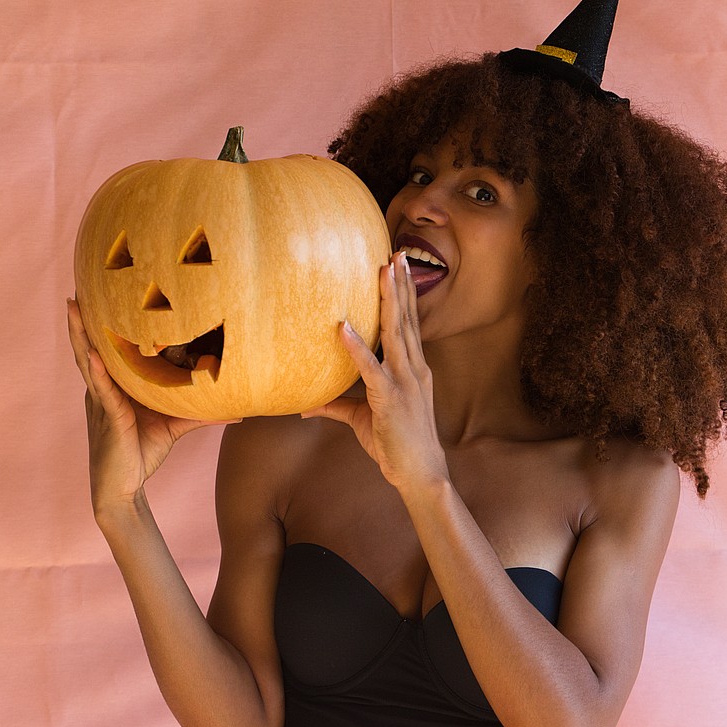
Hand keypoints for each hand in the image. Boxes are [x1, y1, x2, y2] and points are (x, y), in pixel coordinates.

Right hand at [66, 298, 233, 515]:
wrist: (122, 491)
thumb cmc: (142, 454)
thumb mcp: (173, 425)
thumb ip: (199, 411)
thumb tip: (235, 408)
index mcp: (115, 387)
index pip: (106, 350)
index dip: (100, 325)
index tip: (98, 295)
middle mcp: (103, 390)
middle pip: (90, 348)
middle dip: (82, 320)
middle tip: (76, 288)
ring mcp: (102, 402)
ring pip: (89, 362)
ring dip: (81, 335)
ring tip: (73, 307)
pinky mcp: (109, 418)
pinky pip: (103, 391)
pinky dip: (98, 371)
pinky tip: (94, 354)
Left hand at [301, 253, 447, 490]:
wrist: (421, 474)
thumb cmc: (396, 447)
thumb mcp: (363, 419)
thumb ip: (337, 406)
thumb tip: (305, 407)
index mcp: (414, 370)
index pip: (410, 324)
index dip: (406, 294)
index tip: (401, 266)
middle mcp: (414, 370)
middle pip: (407, 319)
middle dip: (402, 284)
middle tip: (396, 252)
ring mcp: (405, 382)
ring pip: (396, 332)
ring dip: (389, 299)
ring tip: (384, 270)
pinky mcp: (390, 399)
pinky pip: (370, 368)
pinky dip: (356, 347)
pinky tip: (342, 328)